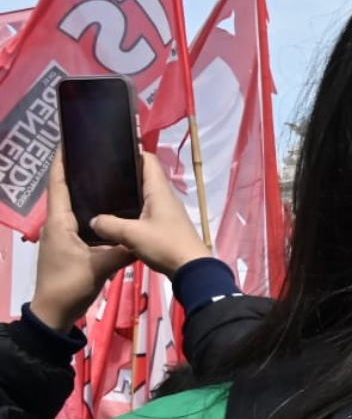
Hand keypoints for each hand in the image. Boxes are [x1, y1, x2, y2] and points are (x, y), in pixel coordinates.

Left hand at [32, 152, 135, 332]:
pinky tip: (111, 208)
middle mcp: (58, 224)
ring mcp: (63, 236)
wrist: (55, 312)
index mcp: (59, 222)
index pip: (58, 184)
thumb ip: (123, 248)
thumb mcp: (100, 266)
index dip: (62, 162)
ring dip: (85, 190)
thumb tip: (146, 234)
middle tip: (99, 155)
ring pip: (74, 205)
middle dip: (77, 171)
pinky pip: (81, 220)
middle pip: (65, 190)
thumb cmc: (71, 285)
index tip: (70, 142)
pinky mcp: (71, 246)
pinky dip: (92, 209)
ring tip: (107, 176)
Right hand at [90, 152, 210, 278]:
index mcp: (159, 190)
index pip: (148, 160)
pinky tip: (118, 217)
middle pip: (145, 177)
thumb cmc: (165, 245)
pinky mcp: (167, 226)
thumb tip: (92, 220)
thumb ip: (109, 225)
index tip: (112, 150)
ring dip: (129, 193)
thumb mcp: (132, 234)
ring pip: (145, 195)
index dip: (133, 151)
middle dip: (125, 173)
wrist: (192, 269)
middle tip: (100, 174)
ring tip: (104, 193)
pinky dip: (133, 209)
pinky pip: (147, 211)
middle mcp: (165, 197)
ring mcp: (168, 211)